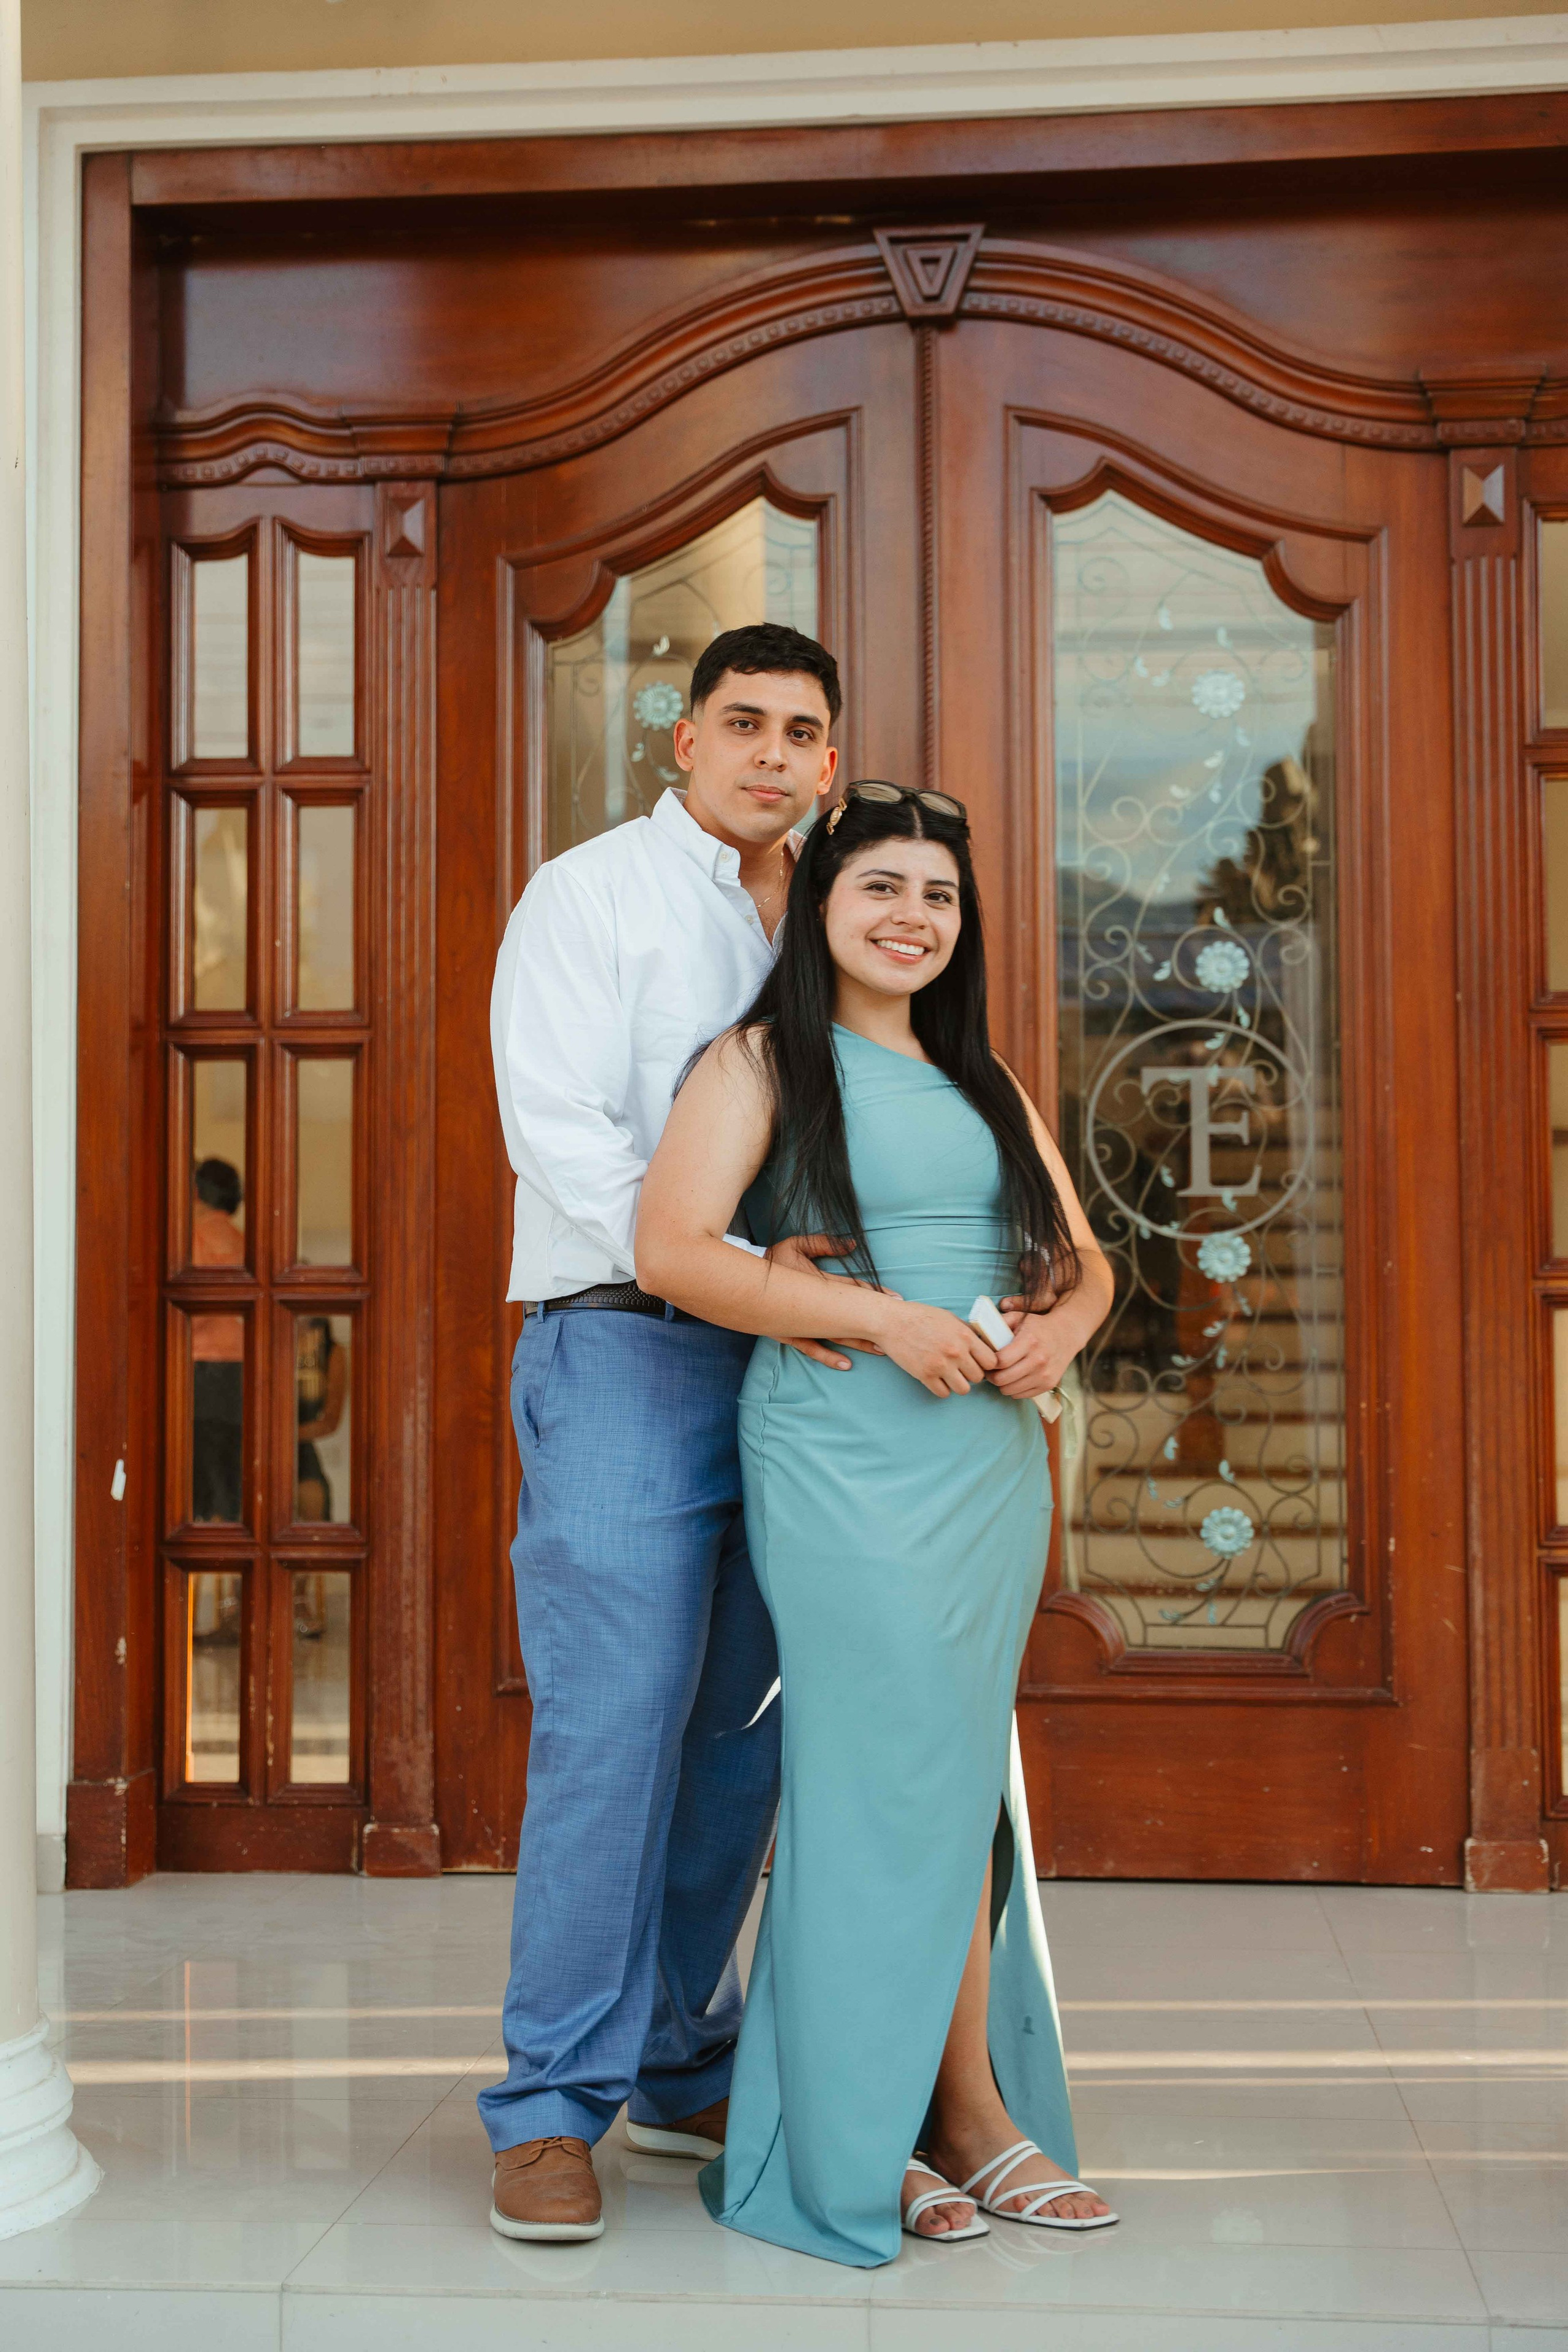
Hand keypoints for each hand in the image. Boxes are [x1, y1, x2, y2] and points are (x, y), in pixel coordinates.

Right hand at [771, 1232, 893, 1371]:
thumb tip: (853, 1244)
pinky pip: (812, 1348)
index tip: (895, 1299)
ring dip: (859, 1343)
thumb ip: (824, 1243)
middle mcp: (812, 1306)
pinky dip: (829, 1356)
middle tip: (897, 1329)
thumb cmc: (771, 1260)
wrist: (740, 1281)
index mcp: (817, 1282)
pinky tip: (846, 1365)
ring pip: (836, 1335)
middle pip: (850, 1316)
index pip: (853, 1288)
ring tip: (880, 1350)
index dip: (875, 1294)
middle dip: (874, 1323)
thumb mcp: (796, 1245)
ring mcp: (801, 1323)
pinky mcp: (790, 1334)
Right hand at [877, 1299, 996, 1398]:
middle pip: (978, 1377)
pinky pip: (943, 1394)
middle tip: (962, 1369)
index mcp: (965, 1336)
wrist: (892, 1322)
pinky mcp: (925, 1375)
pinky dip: (942, 1389)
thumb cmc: (921, 1317)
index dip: (987, 1364)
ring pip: (964, 1390)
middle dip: (971, 1374)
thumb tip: (982, 1346)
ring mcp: (940, 1365)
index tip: (979, 1362)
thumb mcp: (949, 1318)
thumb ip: (967, 1332)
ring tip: (951, 1376)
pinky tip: (937, 1379)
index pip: (991, 1361)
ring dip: (959, 1384)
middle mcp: (955, 1352)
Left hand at [992, 1298, 1076, 1399]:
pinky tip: (1015, 1378)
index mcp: (1029, 1341)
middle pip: (1002, 1379)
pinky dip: (1014, 1389)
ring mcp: (1044, 1375)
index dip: (988, 1363)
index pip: (1000, 1361)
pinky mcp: (1048, 1385)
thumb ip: (998, 1323)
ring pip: (1010, 1390)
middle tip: (990, 1370)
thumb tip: (978, 1334)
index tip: (986, 1360)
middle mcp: (1038, 1360)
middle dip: (991, 1376)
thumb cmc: (1038, 1326)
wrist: (1066, 1334)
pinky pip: (1021, 1395)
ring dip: (1001, 1384)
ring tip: (1002, 1374)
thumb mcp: (1019, 1317)